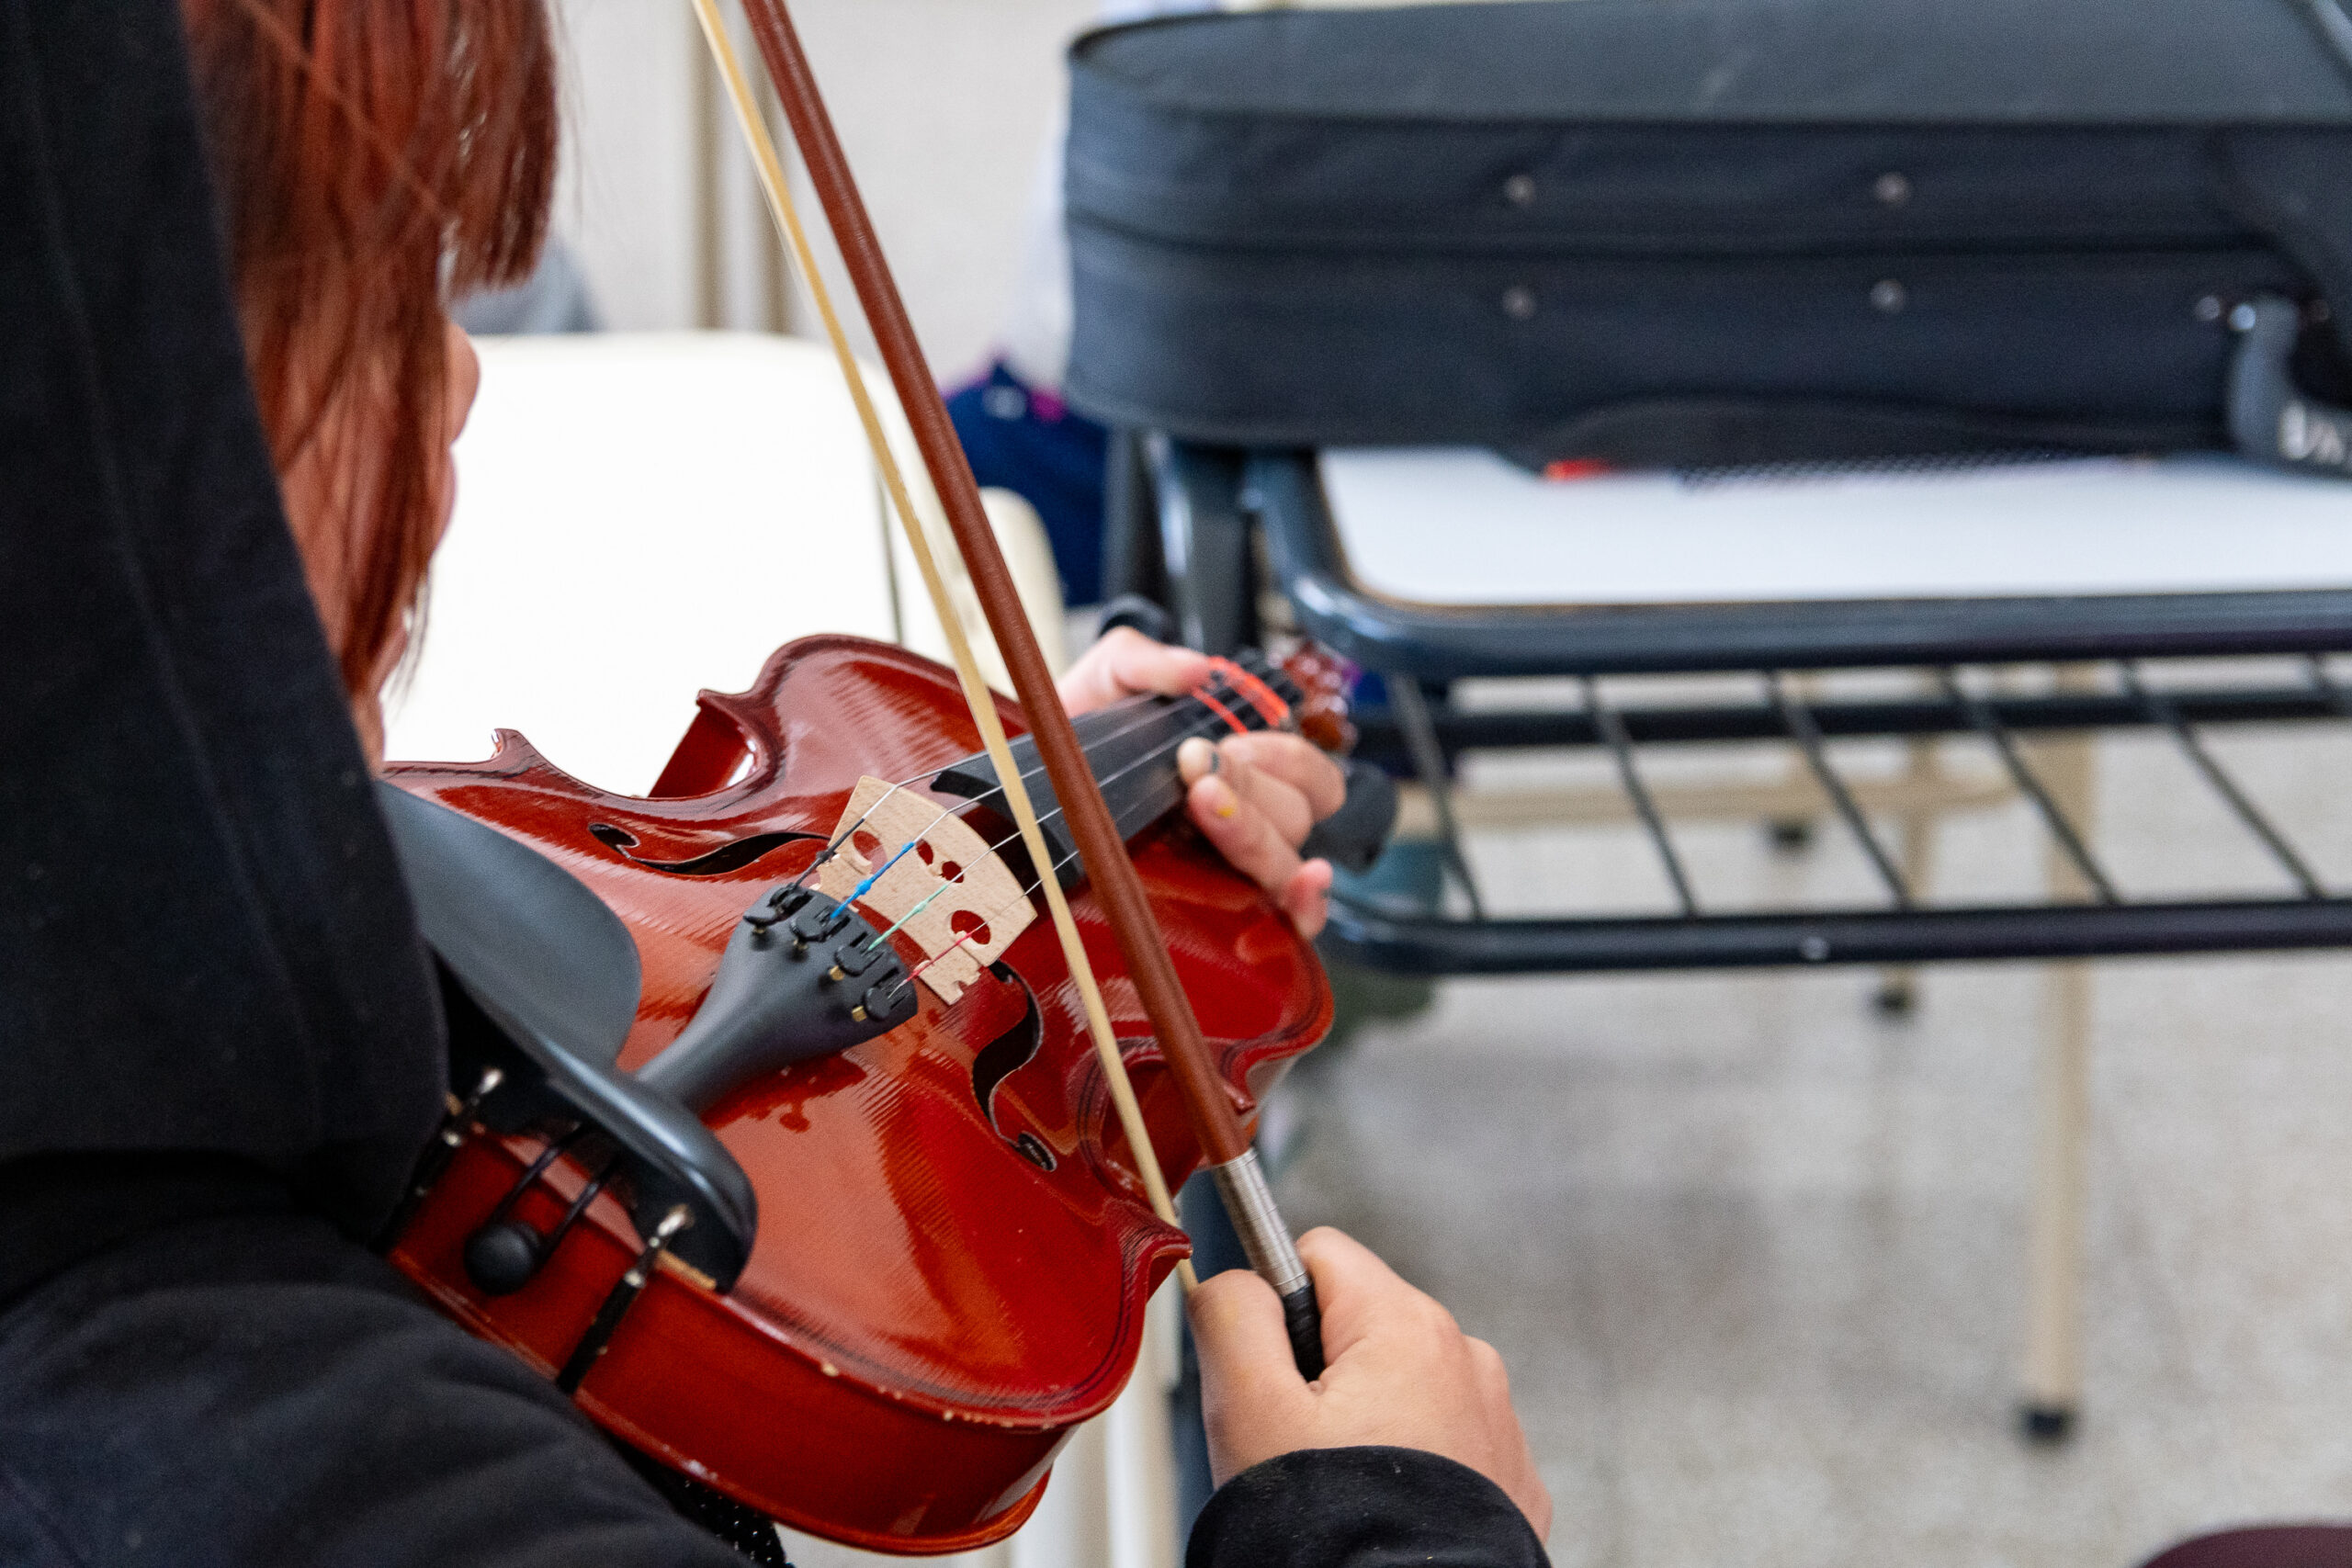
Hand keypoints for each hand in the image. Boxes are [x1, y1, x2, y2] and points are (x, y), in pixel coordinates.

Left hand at [1057, 628, 1344, 936]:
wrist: (1028, 779)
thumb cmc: (1082, 732)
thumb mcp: (1110, 677)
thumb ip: (1151, 661)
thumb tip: (1199, 671)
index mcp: (1247, 769)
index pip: (1310, 775)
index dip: (1283, 758)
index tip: (1223, 742)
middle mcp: (1248, 820)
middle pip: (1296, 815)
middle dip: (1249, 786)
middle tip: (1195, 764)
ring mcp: (1228, 866)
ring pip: (1283, 861)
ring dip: (1252, 830)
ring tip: (1200, 802)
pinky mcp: (1206, 905)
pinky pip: (1283, 923)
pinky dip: (1300, 908)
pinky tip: (1298, 887)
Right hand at [1188, 1227, 1551, 1538]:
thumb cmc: (1336, 1531)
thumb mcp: (1247, 1408)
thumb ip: (1232, 1315)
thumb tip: (1234, 1280)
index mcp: (1407, 1324)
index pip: (1317, 1255)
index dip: (1274, 1309)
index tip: (1265, 1374)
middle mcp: (1466, 1360)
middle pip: (1357, 1324)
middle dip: (1316, 1373)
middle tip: (1294, 1445)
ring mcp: (1495, 1422)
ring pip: (1396, 1387)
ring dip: (1361, 1422)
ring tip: (1341, 1486)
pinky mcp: (1507, 1480)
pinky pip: (1437, 1442)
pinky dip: (1406, 1465)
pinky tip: (1384, 1510)